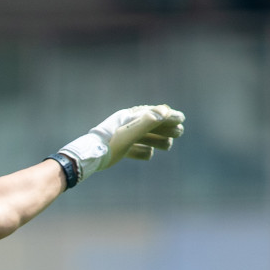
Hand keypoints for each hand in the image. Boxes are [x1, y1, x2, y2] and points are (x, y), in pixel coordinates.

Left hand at [59, 105, 184, 181]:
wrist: (88, 158)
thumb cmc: (109, 144)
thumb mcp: (130, 133)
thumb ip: (147, 122)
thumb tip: (165, 111)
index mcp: (129, 117)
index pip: (152, 113)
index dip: (168, 115)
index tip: (181, 119)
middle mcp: (125, 125)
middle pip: (149, 125)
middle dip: (165, 128)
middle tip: (180, 132)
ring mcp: (121, 138)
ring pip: (143, 137)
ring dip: (157, 140)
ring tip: (169, 146)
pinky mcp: (116, 149)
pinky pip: (132, 149)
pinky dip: (141, 151)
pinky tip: (149, 155)